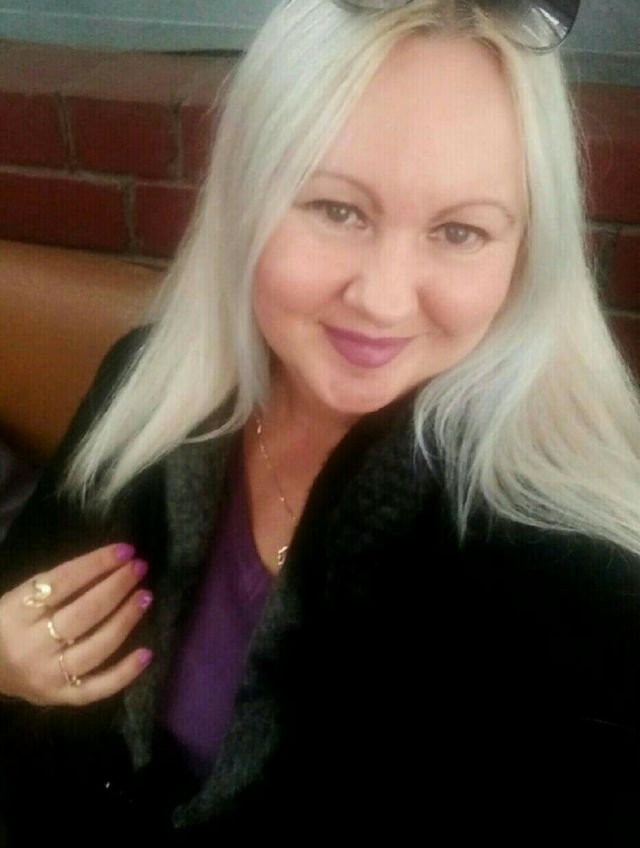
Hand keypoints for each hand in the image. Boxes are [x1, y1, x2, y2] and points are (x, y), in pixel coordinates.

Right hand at [0, 543, 152, 705]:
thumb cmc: (11, 623)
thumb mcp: (22, 597)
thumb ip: (59, 584)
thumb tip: (110, 563)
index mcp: (17, 613)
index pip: (62, 583)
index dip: (96, 564)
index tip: (125, 551)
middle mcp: (32, 646)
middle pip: (83, 614)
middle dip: (116, 587)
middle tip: (139, 568)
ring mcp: (49, 675)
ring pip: (96, 648)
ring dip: (126, 620)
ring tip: (145, 596)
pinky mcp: (62, 697)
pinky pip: (98, 687)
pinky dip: (126, 673)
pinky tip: (148, 653)